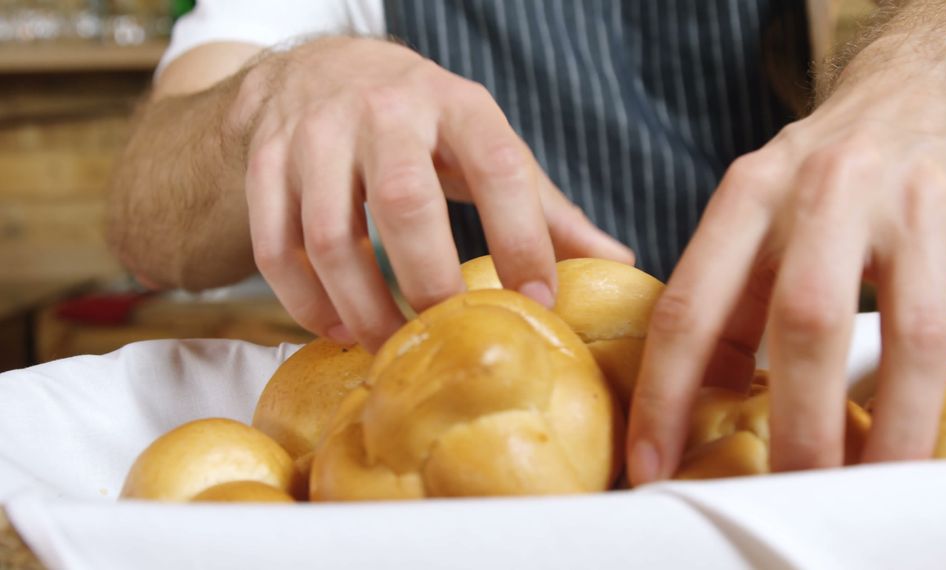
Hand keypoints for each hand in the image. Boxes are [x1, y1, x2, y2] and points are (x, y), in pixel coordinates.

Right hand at [233, 37, 632, 350]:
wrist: (320, 69)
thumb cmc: (424, 123)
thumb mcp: (486, 146)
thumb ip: (544, 207)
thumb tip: (616, 264)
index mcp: (457, 105)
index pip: (499, 168)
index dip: (521, 238)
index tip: (536, 303)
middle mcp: (385, 110)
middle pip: (403, 203)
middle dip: (429, 280)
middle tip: (446, 334)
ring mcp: (316, 134)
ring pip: (329, 235)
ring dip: (360, 306)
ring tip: (387, 345)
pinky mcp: (266, 162)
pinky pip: (276, 246)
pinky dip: (303, 301)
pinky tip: (334, 329)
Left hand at [628, 25, 945, 482]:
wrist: (928, 78)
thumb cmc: (828, 164)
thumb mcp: (757, 206)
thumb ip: (729, 291)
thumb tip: (702, 395)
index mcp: (751, 193)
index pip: (693, 305)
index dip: (667, 393)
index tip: (654, 465)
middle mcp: (829, 190)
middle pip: (807, 322)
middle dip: (800, 425)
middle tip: (795, 489)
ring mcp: (916, 202)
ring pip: (914, 329)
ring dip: (899, 423)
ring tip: (882, 481)